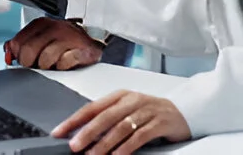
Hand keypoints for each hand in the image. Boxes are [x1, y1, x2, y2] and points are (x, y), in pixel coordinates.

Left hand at [3, 18, 101, 69]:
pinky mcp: (82, 49)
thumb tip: (8, 53)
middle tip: (40, 65)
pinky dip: (63, 67)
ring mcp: (68, 37)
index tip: (26, 60)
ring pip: (45, 60)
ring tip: (55, 63)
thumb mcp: (40, 39)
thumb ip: (21, 45)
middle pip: (28, 52)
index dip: (19, 56)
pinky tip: (66, 63)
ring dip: (49, 67)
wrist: (91, 40)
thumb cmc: (63, 42)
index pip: (17, 43)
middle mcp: (54, 27)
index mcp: (40, 24)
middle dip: (32, 64)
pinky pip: (64, 64)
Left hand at [53, 90, 191, 154]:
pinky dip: (127, 146)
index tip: (59, 132)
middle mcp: (132, 100)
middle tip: (75, 145)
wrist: (183, 112)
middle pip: (105, 116)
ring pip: (121, 127)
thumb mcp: (127, 110)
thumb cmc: (150, 112)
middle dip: (88, 132)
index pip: (92, 107)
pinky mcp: (160, 122)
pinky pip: (140, 136)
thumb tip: (81, 135)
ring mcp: (147, 110)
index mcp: (120, 95)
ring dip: (105, 143)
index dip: (74, 120)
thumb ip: (107, 119)